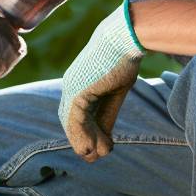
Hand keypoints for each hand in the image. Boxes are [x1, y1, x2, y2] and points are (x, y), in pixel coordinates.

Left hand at [59, 0, 144, 161]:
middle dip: (81, 140)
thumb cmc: (123, 59)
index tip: (101, 145)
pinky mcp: (78, 91)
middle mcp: (71, 87)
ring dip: (83, 142)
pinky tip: (91, 148)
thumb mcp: (116, 91)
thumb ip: (107, 112)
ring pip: (72, 124)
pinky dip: (83, 136)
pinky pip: (77, 120)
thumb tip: (105, 137)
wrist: (124, 39)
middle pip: (71, 121)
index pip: (78, 114)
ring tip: (94, 156)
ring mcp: (72, 89)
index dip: (87, 132)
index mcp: (80, 84)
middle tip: (95, 156)